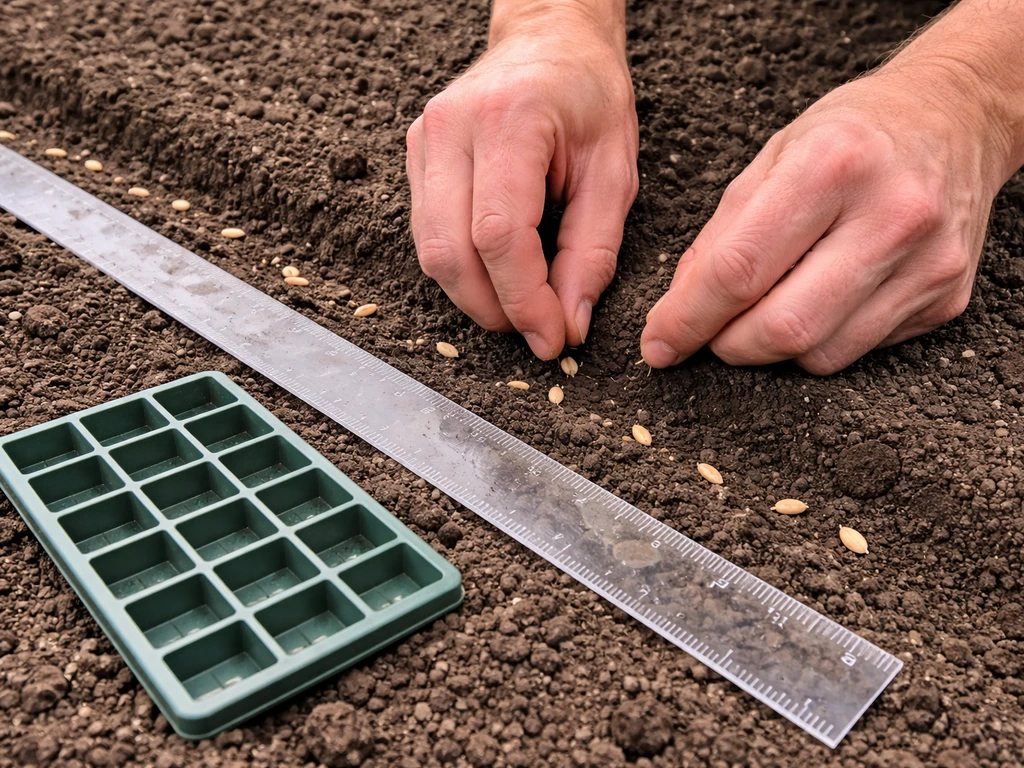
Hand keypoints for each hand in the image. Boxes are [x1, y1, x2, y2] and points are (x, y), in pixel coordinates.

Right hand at [406, 9, 637, 358]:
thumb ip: (593, 251)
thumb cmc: (588, 96)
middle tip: (536, 332)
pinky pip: (427, 234)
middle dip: (494, 308)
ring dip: (474, 296)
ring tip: (519, 308)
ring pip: (431, 251)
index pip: (499, 236)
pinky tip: (496, 275)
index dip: (524, 300)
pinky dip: (462, 269)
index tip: (553, 338)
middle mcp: (453, 129)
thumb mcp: (614, 172)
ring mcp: (424, 140)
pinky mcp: (416, 155)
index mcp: (509, 121)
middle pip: (452, 252)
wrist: (548, 40)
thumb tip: (570, 322)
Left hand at [641, 64, 1012, 374]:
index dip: (687, 319)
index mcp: (833, 163)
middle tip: (709, 333)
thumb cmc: (849, 135)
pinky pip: (858, 351)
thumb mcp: (771, 159)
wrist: (956, 118)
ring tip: (762, 313)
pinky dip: (818, 343)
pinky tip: (815, 304)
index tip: (658, 344)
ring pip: (820, 354)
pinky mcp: (946, 297)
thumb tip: (677, 314)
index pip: (739, 269)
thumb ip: (719, 237)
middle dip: (727, 345)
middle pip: (783, 327)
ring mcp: (928, 262)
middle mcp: (891, 214)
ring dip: (771, 351)